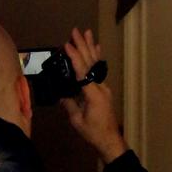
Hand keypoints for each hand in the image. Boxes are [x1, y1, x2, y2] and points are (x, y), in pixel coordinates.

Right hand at [61, 28, 127, 163]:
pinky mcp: (104, 91)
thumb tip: (62, 95)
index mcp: (93, 95)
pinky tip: (95, 49)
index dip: (75, 58)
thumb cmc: (93, 133)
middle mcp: (100, 87)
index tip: (67, 46)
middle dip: (83, 46)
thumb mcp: (77, 121)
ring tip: (87, 34)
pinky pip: (98, 72)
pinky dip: (95, 59)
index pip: (82, 72)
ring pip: (96, 64)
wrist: (109, 140)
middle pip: (91, 63)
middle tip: (76, 32)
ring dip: (90, 48)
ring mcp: (104, 88)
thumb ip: (70, 105)